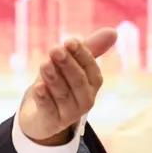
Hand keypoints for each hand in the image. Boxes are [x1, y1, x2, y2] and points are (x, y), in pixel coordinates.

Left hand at [18, 27, 117, 144]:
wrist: (41, 116)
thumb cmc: (59, 85)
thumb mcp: (71, 65)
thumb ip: (89, 49)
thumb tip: (113, 31)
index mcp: (92, 84)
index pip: (90, 68)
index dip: (81, 55)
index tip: (70, 41)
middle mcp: (85, 99)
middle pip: (78, 81)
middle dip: (67, 65)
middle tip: (55, 50)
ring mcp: (70, 112)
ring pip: (62, 93)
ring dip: (53, 78)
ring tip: (44, 64)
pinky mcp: (53, 121)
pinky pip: (49, 109)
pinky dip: (44, 97)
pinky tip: (38, 87)